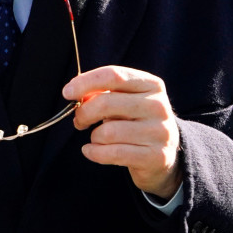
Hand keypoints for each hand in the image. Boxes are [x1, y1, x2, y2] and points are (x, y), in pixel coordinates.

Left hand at [63, 66, 181, 199]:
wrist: (164, 154)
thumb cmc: (135, 122)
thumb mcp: (124, 101)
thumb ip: (102, 94)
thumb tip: (75, 93)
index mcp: (151, 84)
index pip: (113, 75)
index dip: (85, 82)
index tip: (67, 92)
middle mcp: (158, 106)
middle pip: (107, 103)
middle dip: (84, 113)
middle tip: (78, 120)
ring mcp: (160, 132)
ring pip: (108, 132)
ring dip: (93, 137)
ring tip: (96, 138)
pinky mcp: (156, 156)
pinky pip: (113, 153)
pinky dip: (94, 153)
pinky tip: (91, 151)